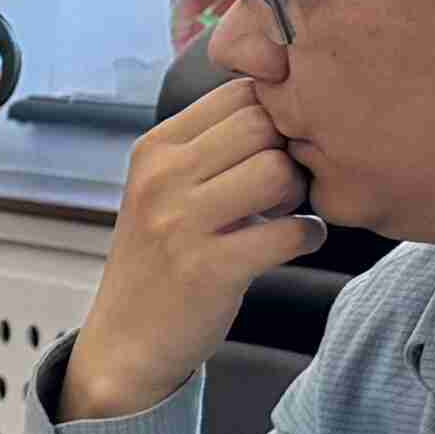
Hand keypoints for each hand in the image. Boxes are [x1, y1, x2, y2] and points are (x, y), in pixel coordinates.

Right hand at [62, 84, 323, 420]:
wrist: (126, 341)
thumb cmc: (163, 257)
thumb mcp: (166, 187)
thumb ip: (214, 145)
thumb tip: (291, 103)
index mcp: (153, 148)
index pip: (241, 92)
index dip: (275, 117)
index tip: (269, 153)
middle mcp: (161, 178)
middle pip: (264, 125)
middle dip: (288, 152)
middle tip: (281, 188)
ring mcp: (180, 224)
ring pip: (280, 172)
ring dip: (299, 195)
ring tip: (281, 215)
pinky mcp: (209, 268)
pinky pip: (292, 231)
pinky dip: (308, 237)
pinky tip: (291, 245)